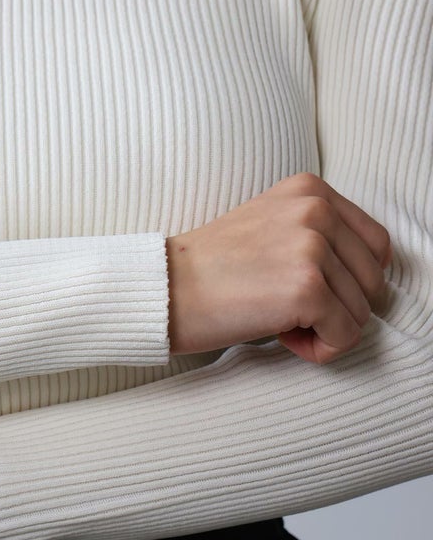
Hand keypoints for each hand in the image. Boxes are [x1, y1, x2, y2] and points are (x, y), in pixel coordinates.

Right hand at [165, 172, 391, 364]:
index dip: (350, 281)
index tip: (309, 291)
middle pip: (372, 281)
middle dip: (339, 308)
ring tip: (280, 323)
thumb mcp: (270, 224)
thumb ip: (319, 233)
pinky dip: (320, 350)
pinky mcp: (306, 290)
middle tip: (289, 312)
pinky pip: (345, 336)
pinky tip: (282, 338)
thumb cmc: (212, 270)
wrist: (165, 290)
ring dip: (325, 330)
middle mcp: (316, 210)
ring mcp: (312, 249)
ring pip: (361, 312)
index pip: (375, 245)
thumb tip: (369, 277)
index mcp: (310, 189)